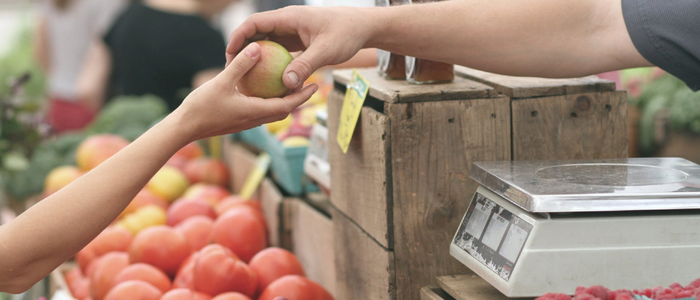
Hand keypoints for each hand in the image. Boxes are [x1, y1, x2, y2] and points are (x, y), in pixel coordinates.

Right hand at [172, 42, 318, 141]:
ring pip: (272, 112)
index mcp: (255, 112)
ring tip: (290, 86)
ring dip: (283, 101)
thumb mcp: (222, 82)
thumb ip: (240, 65)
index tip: (315, 85)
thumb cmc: (201, 107)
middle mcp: (254, 120)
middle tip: (309, 84)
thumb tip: (257, 47)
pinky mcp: (238, 121)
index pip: (287, 106)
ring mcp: (246, 122)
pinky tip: (263, 89)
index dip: (303, 96)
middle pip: (283, 111)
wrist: (184, 128)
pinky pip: (259, 111)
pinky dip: (268, 101)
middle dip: (298, 99)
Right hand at [226, 6, 373, 89]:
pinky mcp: (298, 40)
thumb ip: (305, 66)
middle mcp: (287, 22)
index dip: (238, 37)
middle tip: (232, 69)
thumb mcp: (326, 51)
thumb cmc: (347, 34)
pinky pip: (278, 50)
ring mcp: (292, 31)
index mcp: (289, 17)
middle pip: (256, 32)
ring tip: (244, 76)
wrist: (363, 27)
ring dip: (255, 57)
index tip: (229, 54)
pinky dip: (270, 62)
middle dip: (242, 49)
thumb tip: (286, 84)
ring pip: (266, 42)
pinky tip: (266, 80)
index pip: (255, 23)